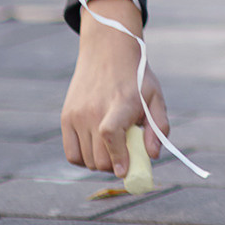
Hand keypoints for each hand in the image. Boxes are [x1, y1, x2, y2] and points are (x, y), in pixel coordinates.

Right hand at [59, 0, 167, 176]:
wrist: (107, 52)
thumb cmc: (136, 77)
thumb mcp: (155, 97)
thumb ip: (158, 127)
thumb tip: (153, 156)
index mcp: (119, 104)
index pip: (111, 136)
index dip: (118, 157)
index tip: (124, 171)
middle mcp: (93, 111)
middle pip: (99, 157)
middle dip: (115, 166)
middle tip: (127, 160)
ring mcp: (76, 115)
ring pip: (86, 159)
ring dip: (101, 163)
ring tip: (114, 152)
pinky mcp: (66, 118)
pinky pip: (71, 153)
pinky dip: (83, 159)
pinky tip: (97, 151)